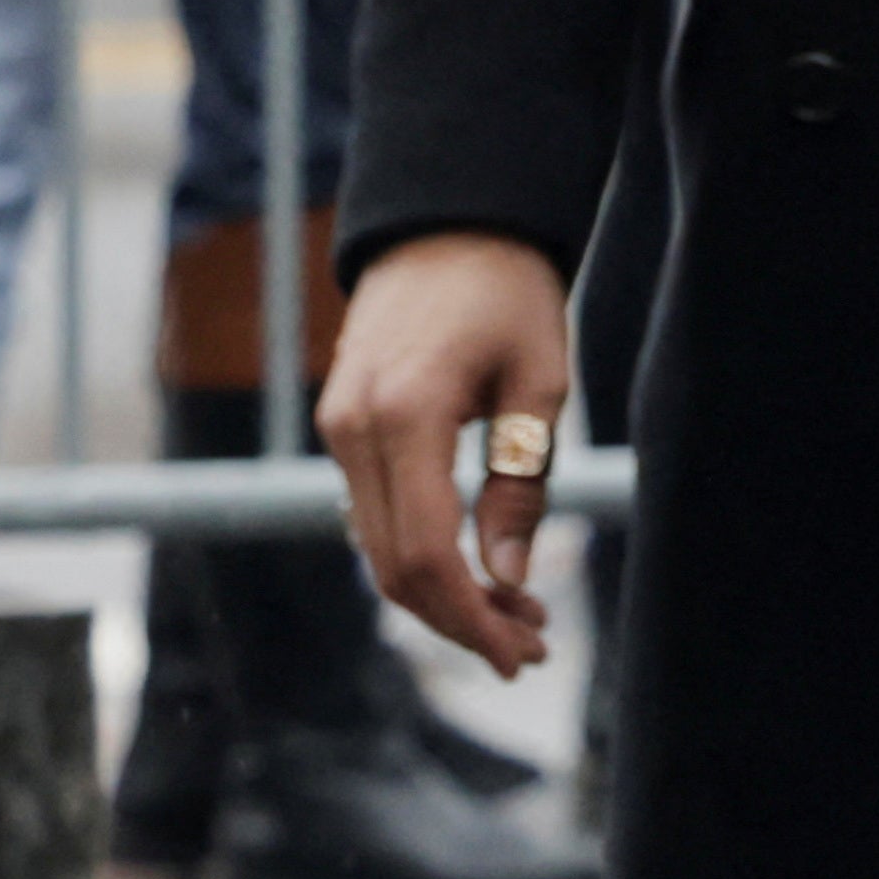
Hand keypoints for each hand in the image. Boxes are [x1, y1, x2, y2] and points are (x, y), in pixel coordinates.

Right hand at [317, 231, 578, 677]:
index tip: (521, 652)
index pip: (424, 551)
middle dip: (461, 620)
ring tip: (522, 617)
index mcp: (403, 415)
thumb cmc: (508, 294)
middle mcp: (352, 431)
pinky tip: (479, 570)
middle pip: (393, 565)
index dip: (470, 615)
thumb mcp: (540, 381)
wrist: (445, 226)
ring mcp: (337, 431)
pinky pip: (374, 515)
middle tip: (533, 649)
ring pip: (378, 549)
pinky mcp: (343, 430)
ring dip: (443, 594)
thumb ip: (521, 480)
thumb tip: (508, 575)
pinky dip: (421, 554)